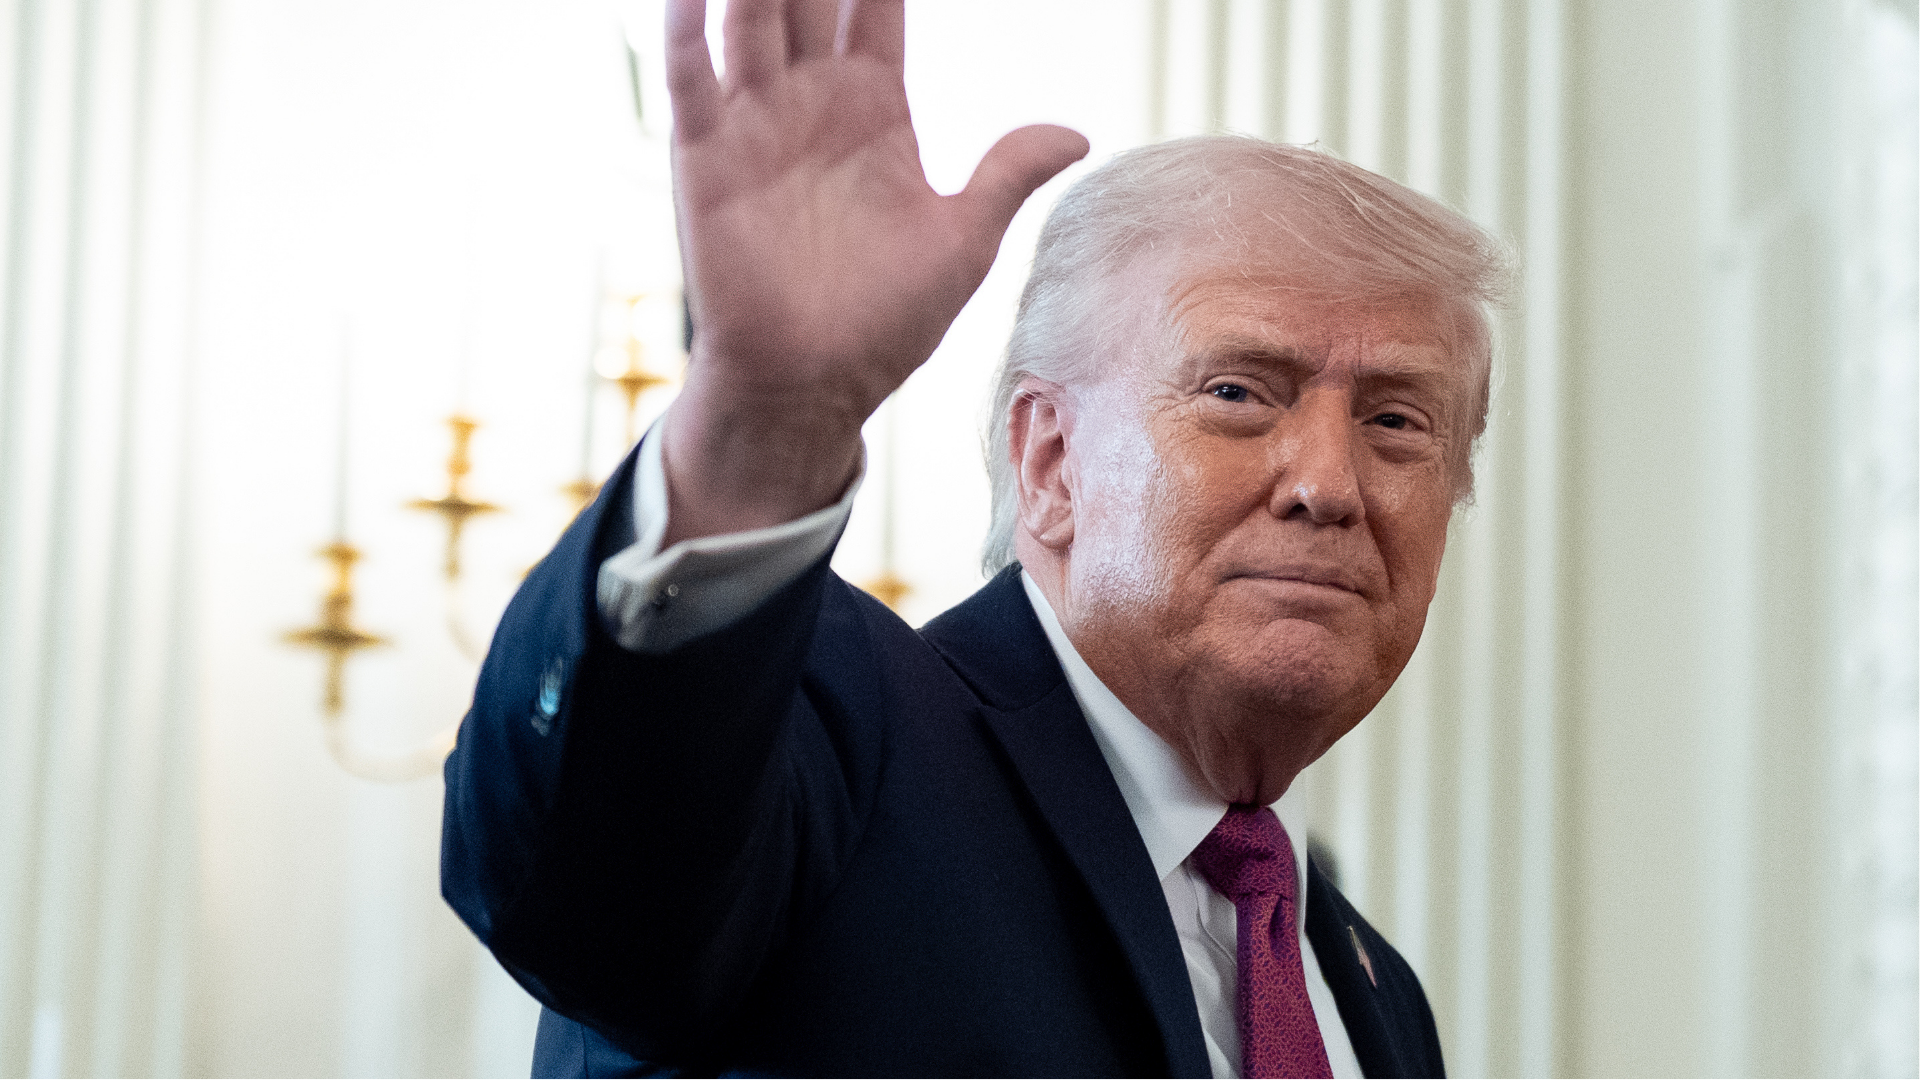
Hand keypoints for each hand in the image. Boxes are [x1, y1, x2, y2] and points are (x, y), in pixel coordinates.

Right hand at [660, 0, 1088, 543]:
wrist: (813, 385)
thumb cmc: (886, 323)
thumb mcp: (962, 241)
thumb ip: (1006, 174)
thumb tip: (1077, 129)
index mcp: (875, 110)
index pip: (876, 3)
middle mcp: (810, 103)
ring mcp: (754, 125)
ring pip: (750, 16)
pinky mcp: (705, 161)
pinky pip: (692, 78)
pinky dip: (688, 28)